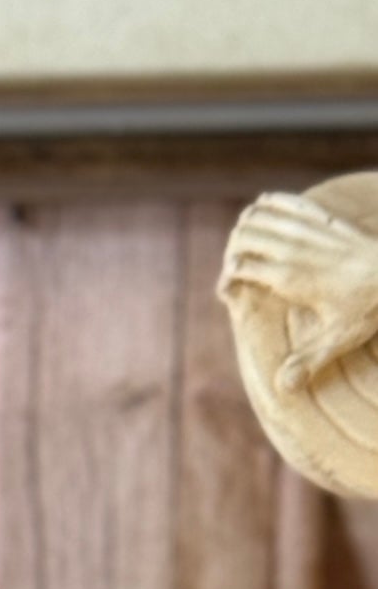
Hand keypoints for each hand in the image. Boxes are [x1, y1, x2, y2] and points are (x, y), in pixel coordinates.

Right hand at [222, 193, 377, 390]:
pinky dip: (267, 205)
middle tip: (238, 268)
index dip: (226, 279)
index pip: (237, 267)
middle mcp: (293, 248)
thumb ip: (308, 361)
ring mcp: (306, 228)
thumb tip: (282, 388)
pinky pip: (281, 201)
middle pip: (241, 236)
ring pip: (256, 215)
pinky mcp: (319, 216)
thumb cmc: (368, 305)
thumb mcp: (339, 338)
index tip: (230, 291)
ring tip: (249, 247)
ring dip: (245, 228)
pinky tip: (265, 214)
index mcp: (289, 277)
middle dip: (231, 251)